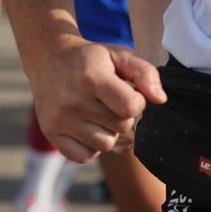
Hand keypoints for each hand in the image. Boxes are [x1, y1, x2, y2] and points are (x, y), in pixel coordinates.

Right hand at [27, 33, 167, 162]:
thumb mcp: (119, 55)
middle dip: (124, 116)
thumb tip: (160, 99)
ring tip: (100, 113)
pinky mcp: (51, 133)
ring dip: (109, 132)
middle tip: (112, 101)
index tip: (128, 91)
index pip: (130, 107)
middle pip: (120, 127)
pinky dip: (91, 146)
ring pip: (105, 145)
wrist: (49, 57)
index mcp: (91, 77)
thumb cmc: (91, 58)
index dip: (137, 101)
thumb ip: (145, 73)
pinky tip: (88, 126)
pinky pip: (85, 156)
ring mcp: (59, 119)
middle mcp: (72, 100)